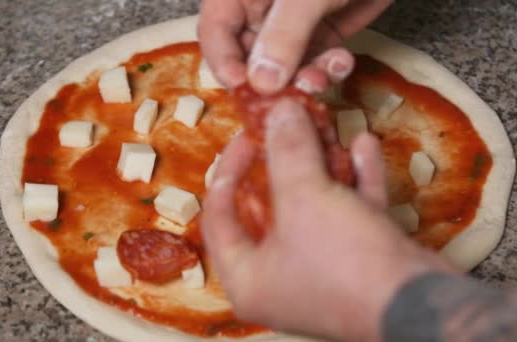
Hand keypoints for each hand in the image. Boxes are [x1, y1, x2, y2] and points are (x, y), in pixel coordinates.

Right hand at [198, 0, 392, 93]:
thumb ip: (285, 34)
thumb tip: (262, 84)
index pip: (215, 29)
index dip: (223, 60)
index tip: (243, 86)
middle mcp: (259, 10)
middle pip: (247, 56)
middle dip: (269, 80)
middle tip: (289, 95)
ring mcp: (289, 26)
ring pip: (282, 68)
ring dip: (301, 79)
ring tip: (322, 78)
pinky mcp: (318, 36)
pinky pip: (312, 64)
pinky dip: (325, 71)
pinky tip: (341, 64)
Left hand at [200, 99, 455, 340]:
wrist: (424, 304)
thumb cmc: (343, 260)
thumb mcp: (304, 198)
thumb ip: (287, 151)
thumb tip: (278, 110)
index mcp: (247, 276)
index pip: (218, 217)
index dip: (227, 172)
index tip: (245, 138)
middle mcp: (279, 277)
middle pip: (269, 209)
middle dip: (284, 163)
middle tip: (286, 128)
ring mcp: (321, 271)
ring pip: (313, 208)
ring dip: (322, 166)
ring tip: (325, 127)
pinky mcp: (358, 264)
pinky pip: (349, 216)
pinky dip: (356, 182)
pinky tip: (363, 145)